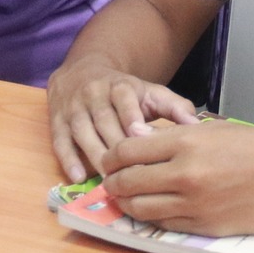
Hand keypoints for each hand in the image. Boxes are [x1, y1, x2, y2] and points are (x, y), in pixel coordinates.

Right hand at [47, 56, 198, 182]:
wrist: (83, 71)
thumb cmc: (125, 92)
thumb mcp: (151, 93)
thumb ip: (174, 108)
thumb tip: (197, 127)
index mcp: (120, 86)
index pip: (124, 100)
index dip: (130, 118)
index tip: (139, 137)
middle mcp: (94, 94)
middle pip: (103, 120)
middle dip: (115, 146)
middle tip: (130, 173)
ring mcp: (73, 107)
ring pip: (82, 131)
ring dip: (95, 155)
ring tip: (109, 181)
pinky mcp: (56, 120)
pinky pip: (60, 141)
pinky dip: (68, 159)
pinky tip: (79, 177)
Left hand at [99, 122, 253, 235]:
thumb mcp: (213, 128)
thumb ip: (173, 135)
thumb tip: (136, 139)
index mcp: (186, 142)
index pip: (128, 150)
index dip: (111, 156)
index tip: (110, 159)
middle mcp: (185, 174)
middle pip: (127, 182)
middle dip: (112, 181)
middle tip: (111, 180)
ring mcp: (194, 204)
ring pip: (140, 208)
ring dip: (125, 204)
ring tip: (125, 198)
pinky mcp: (204, 227)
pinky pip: (164, 225)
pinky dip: (152, 218)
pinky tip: (152, 210)